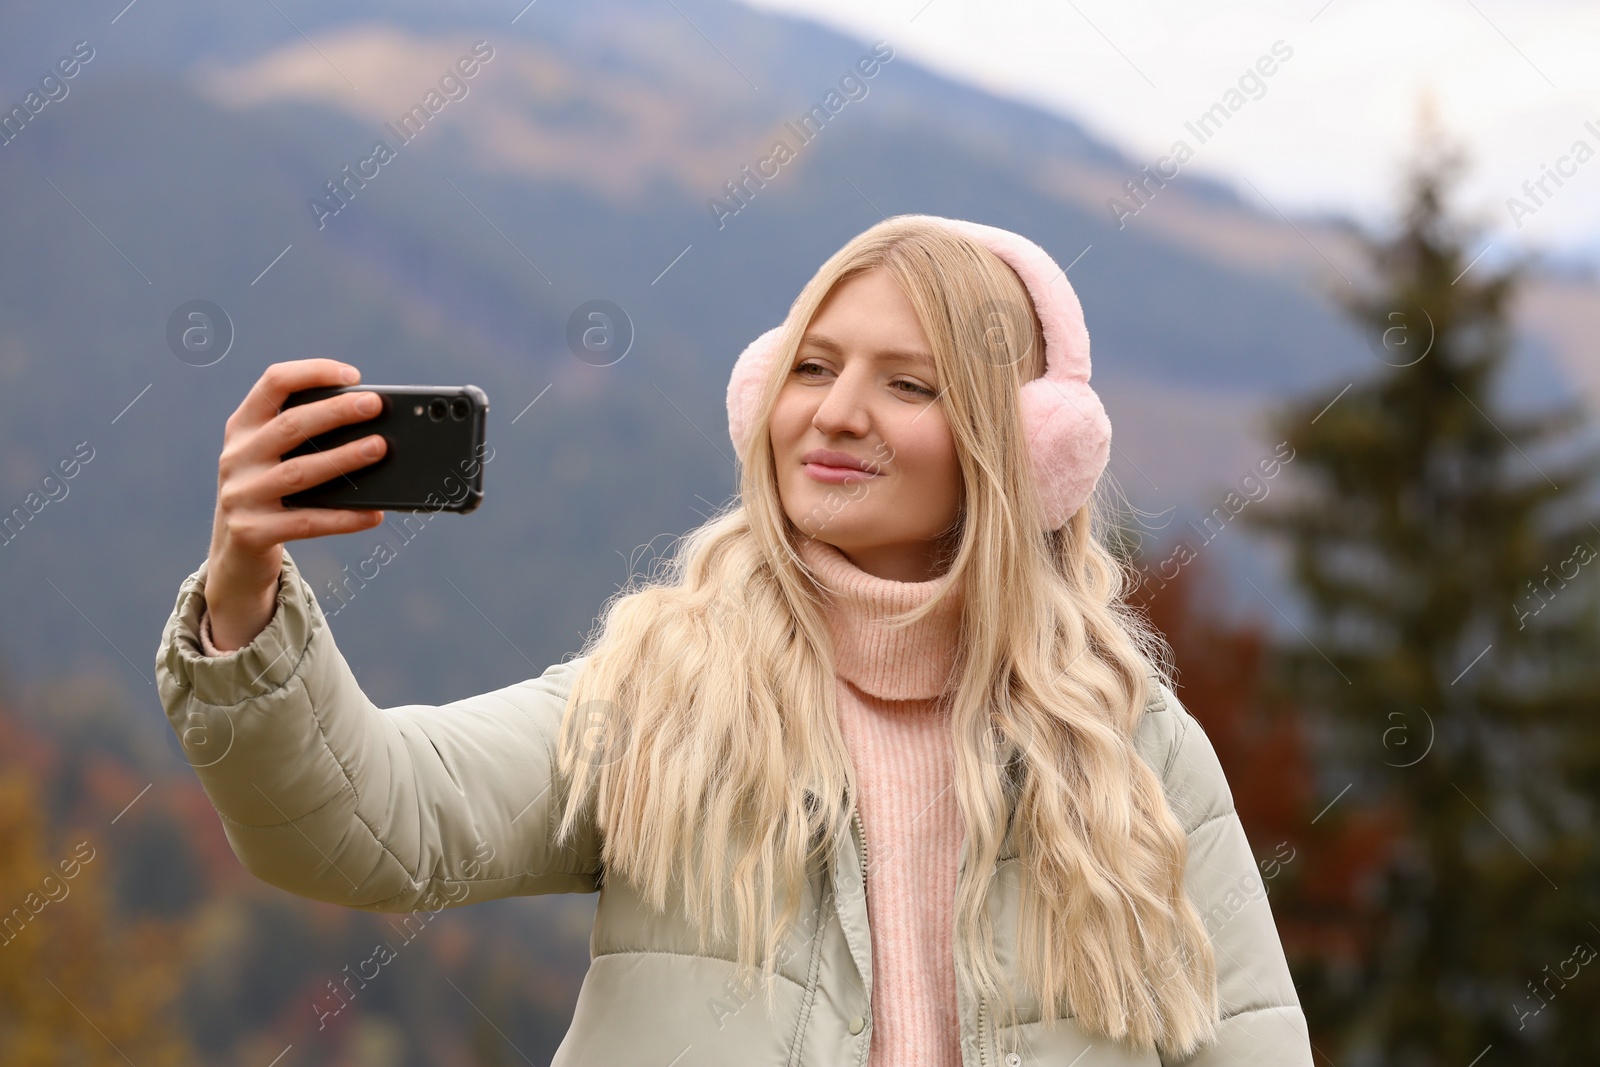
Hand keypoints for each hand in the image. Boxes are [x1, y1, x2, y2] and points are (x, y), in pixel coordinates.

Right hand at [204, 359, 387, 650]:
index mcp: (242, 427)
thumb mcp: (273, 458)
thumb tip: (372, 429)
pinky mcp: (252, 531)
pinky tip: (373, 514)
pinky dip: (343, 518)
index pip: (273, 383)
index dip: (313, 373)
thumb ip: (305, 438)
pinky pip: (306, 522)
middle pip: (290, 425)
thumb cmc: (271, 492)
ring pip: (299, 472)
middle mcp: (236, 456)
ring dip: (344, 458)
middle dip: (336, 412)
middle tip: (375, 405)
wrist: (234, 553)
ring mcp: (241, 495)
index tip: (353, 375)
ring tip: (380, 448)